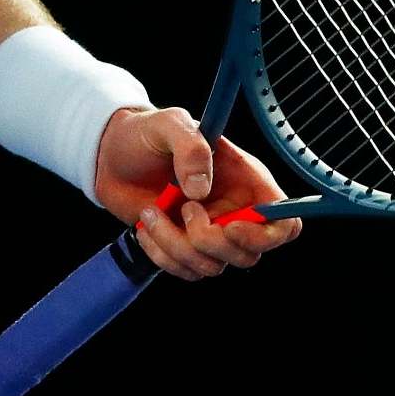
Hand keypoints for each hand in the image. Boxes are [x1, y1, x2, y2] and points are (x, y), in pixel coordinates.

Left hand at [92, 105, 302, 280]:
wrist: (109, 155)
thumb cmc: (146, 134)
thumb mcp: (169, 124)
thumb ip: (191, 147)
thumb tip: (201, 191)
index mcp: (246, 181)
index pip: (285, 222)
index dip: (267, 235)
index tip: (231, 226)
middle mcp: (235, 212)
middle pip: (249, 254)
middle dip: (211, 241)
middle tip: (185, 210)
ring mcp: (210, 234)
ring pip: (212, 266)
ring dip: (176, 245)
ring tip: (151, 212)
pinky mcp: (185, 248)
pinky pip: (185, 271)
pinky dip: (161, 255)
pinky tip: (145, 226)